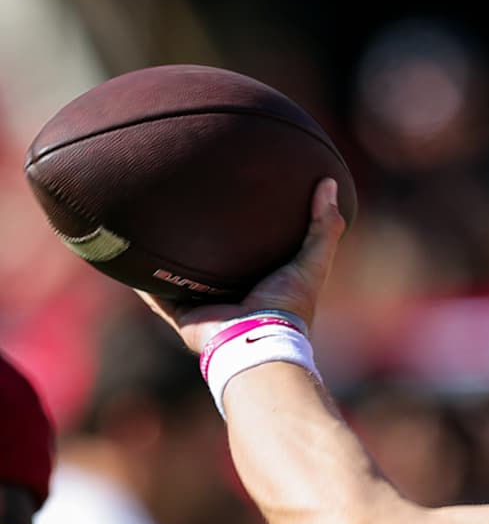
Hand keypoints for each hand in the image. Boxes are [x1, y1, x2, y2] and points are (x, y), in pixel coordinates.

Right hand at [136, 177, 345, 354]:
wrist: (256, 341)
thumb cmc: (287, 306)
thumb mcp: (312, 262)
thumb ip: (323, 226)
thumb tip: (329, 182)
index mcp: (261, 284)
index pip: (251, 252)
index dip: (243, 230)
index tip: (233, 199)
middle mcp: (231, 295)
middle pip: (211, 263)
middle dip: (199, 242)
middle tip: (184, 206)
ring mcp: (205, 306)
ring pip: (179, 276)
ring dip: (165, 257)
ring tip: (147, 225)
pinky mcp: (182, 315)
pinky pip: (154, 294)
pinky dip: (140, 278)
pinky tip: (124, 257)